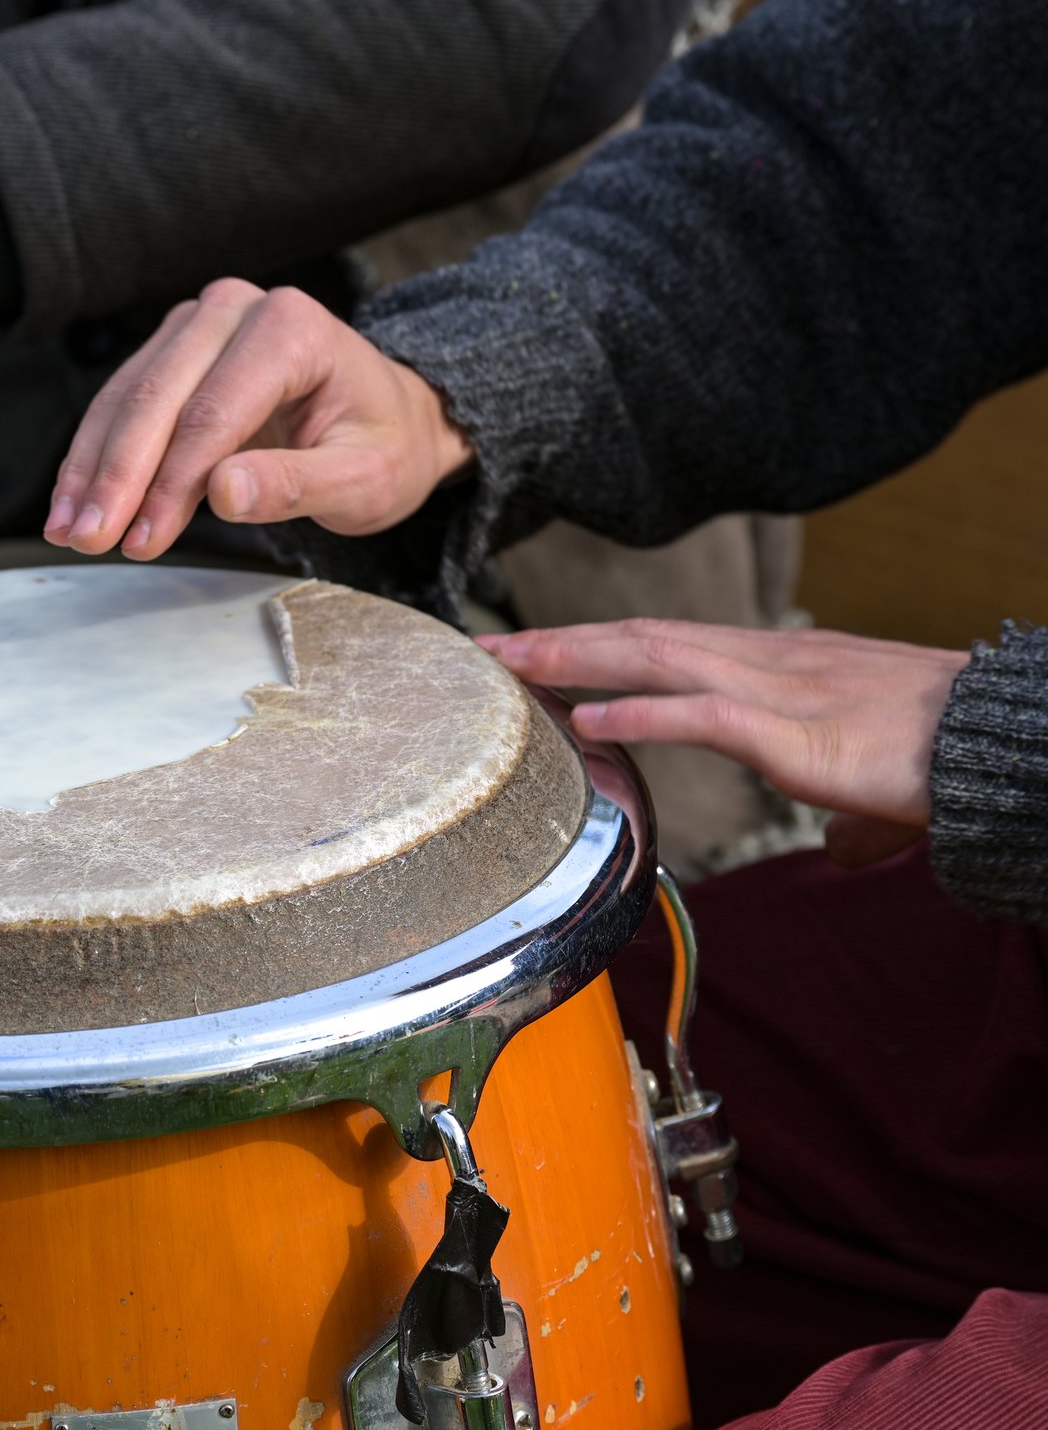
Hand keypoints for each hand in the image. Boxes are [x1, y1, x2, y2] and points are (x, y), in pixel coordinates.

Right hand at [41, 280, 473, 558]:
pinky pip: (121, 400)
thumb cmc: (383, 446)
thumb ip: (297, 486)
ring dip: (92, 468)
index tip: (143, 540)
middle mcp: (238, 310)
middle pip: (158, 396)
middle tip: (89, 538)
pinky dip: (95, 455)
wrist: (391, 417)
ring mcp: (200, 324)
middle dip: (117, 476)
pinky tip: (74, 502)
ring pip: (127, 397)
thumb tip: (222, 493)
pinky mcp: (174, 348)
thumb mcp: (364, 480)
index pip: (213, 413)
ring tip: (70, 531)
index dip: (171, 482)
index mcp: (291, 329)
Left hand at [480, 620, 971, 866]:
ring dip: (574, 661)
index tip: (537, 647)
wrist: (1007, 744)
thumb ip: (847, 810)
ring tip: (508, 665)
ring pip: (656, 660)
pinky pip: (703, 715)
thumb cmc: (947, 759)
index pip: (668, 644)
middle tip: (487, 646)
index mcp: (780, 668)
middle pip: (643, 639)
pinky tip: (587, 719)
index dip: (598, 642)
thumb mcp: (877, 784)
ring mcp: (779, 691)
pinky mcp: (796, 732)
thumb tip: (841, 843)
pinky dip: (639, 714)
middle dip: (561, 641)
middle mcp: (768, 663)